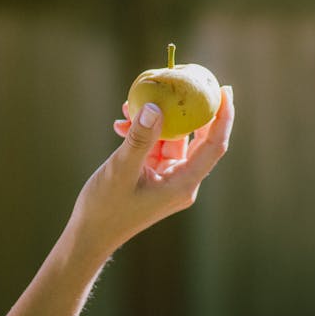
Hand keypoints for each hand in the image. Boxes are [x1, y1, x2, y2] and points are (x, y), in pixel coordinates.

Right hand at [70, 86, 233, 260]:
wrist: (89, 234)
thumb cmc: (105, 208)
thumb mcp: (121, 170)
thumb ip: (140, 139)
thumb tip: (156, 107)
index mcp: (183, 184)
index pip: (214, 146)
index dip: (223, 118)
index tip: (224, 90)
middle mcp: (181, 181)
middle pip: (199, 139)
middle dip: (193, 110)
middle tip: (193, 81)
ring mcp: (167, 179)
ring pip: (172, 139)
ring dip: (156, 120)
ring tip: (132, 102)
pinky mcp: (153, 176)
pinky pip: (155, 147)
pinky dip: (143, 133)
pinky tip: (121, 122)